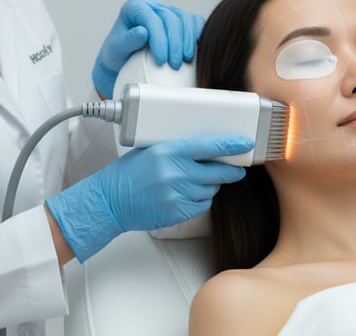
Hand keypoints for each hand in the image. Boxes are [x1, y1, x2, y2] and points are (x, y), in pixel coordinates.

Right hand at [44, 135, 252, 262]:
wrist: (111, 201)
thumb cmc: (128, 174)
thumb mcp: (152, 150)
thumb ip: (177, 149)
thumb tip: (205, 149)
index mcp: (169, 151)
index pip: (209, 146)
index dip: (231, 145)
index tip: (245, 144)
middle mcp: (176, 172)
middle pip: (217, 171)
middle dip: (230, 171)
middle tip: (238, 169)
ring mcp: (177, 193)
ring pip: (211, 190)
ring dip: (209, 186)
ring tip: (193, 183)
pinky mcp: (177, 211)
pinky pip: (202, 205)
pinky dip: (200, 200)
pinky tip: (186, 195)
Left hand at [92, 0, 204, 98]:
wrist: (123, 61)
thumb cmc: (117, 54)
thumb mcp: (116, 49)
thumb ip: (127, 40)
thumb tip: (143, 32)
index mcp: (135, 7)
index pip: (151, 19)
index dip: (159, 39)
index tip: (161, 60)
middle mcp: (153, 6)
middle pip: (171, 18)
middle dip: (175, 43)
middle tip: (174, 64)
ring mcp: (168, 11)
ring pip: (186, 19)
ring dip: (188, 40)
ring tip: (186, 60)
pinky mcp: (180, 21)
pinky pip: (195, 22)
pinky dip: (198, 34)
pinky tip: (197, 50)